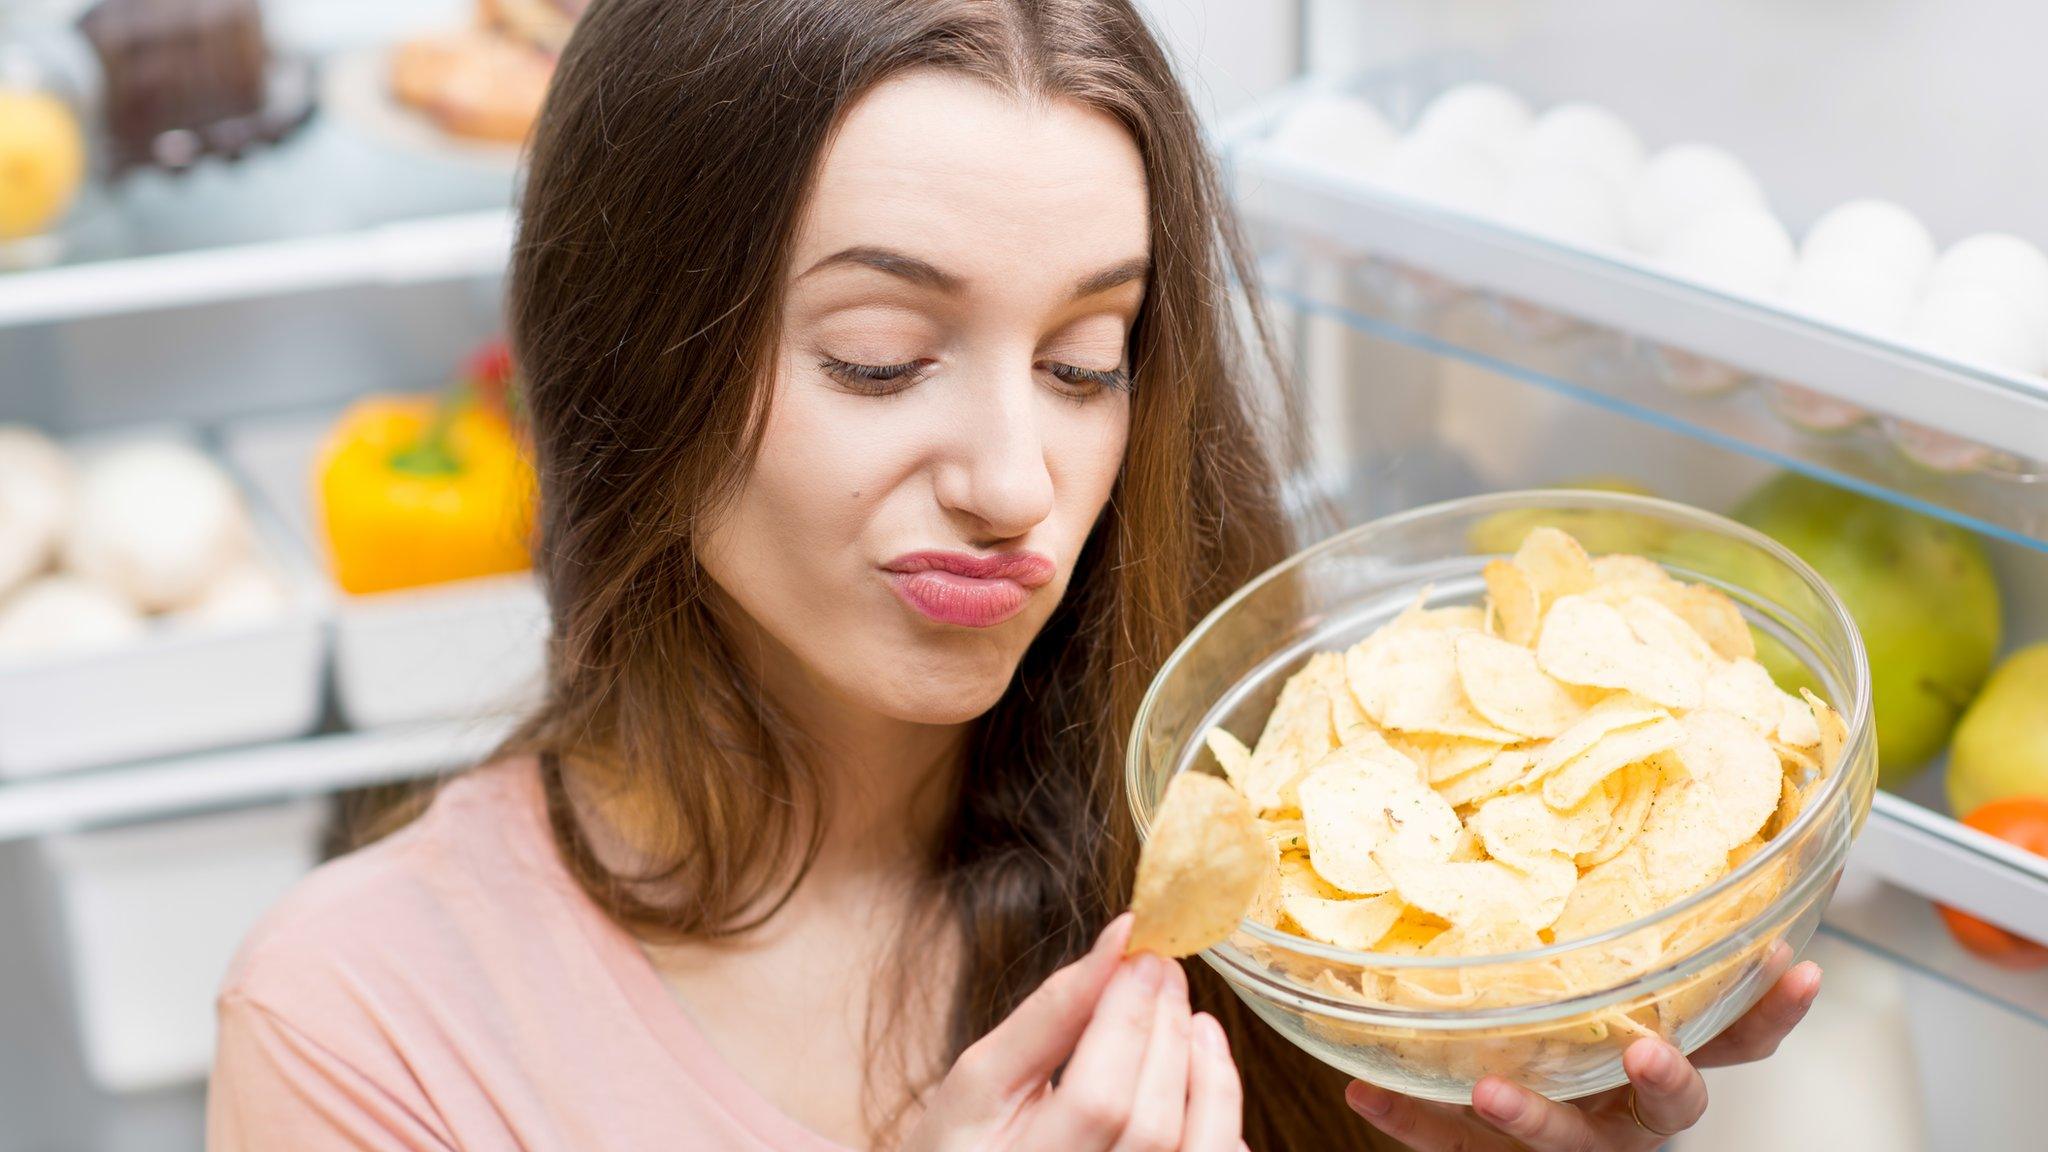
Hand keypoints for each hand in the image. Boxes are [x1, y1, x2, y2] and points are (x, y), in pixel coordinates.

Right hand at [903, 913, 1245, 1151]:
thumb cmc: (965, 1138)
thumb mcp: (984, 1077)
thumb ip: (1050, 1014)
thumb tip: (1119, 940)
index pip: (1097, 1101)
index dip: (1128, 1022)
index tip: (1141, 956)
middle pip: (1152, 1127)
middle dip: (1168, 1036)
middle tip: (1166, 971)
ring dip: (1211, 1077)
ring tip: (1197, 1021)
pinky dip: (1222, 1125)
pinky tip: (1203, 1081)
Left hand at [1344, 944, 1821, 1150]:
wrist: (1519, 1138)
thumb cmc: (1574, 1055)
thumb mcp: (1604, 1008)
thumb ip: (1610, 961)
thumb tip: (1625, 900)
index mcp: (1663, 1063)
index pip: (1737, 1039)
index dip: (1770, 1009)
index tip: (1793, 964)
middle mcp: (1629, 1110)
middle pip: (1672, 1105)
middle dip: (1666, 1078)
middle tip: (1647, 1051)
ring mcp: (1575, 1139)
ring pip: (1573, 1142)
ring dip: (1534, 1118)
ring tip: (1491, 1092)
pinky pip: (1460, 1151)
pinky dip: (1415, 1123)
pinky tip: (1370, 1097)